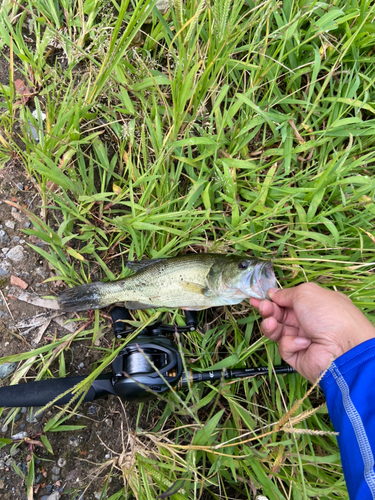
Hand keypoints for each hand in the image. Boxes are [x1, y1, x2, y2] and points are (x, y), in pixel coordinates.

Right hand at [250, 283, 374, 382]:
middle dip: (268, 311)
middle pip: (280, 315)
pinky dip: (290, 343)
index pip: (288, 301)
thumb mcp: (306, 293)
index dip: (272, 300)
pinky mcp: (298, 356)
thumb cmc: (328, 315)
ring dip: (272, 326)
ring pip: (277, 331)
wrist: (343, 348)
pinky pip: (285, 347)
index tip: (258, 298)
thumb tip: (272, 293)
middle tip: (263, 308)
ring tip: (272, 323)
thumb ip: (286, 293)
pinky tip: (302, 342)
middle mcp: (309, 322)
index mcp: (314, 305)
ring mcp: (303, 339)